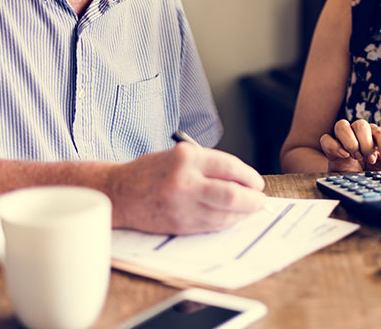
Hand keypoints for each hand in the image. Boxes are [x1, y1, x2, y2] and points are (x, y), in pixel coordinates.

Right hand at [108, 142, 265, 234]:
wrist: (119, 193)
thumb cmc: (151, 171)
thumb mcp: (179, 155)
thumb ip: (209, 165)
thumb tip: (244, 180)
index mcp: (186, 158)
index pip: (229, 166)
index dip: (248, 177)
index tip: (257, 183)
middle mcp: (184, 182)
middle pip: (231, 194)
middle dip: (252, 199)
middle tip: (261, 200)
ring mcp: (181, 206)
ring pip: (224, 214)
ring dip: (243, 214)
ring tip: (251, 209)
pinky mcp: (179, 224)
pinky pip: (212, 225)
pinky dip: (228, 222)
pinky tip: (233, 217)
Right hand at [320, 119, 380, 172]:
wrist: (354, 184)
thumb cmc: (373, 172)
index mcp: (374, 136)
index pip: (380, 131)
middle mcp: (358, 133)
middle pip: (360, 124)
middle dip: (366, 143)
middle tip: (369, 159)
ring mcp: (343, 138)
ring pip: (341, 125)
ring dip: (350, 142)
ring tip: (356, 157)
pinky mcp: (330, 147)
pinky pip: (326, 139)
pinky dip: (334, 146)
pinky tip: (344, 156)